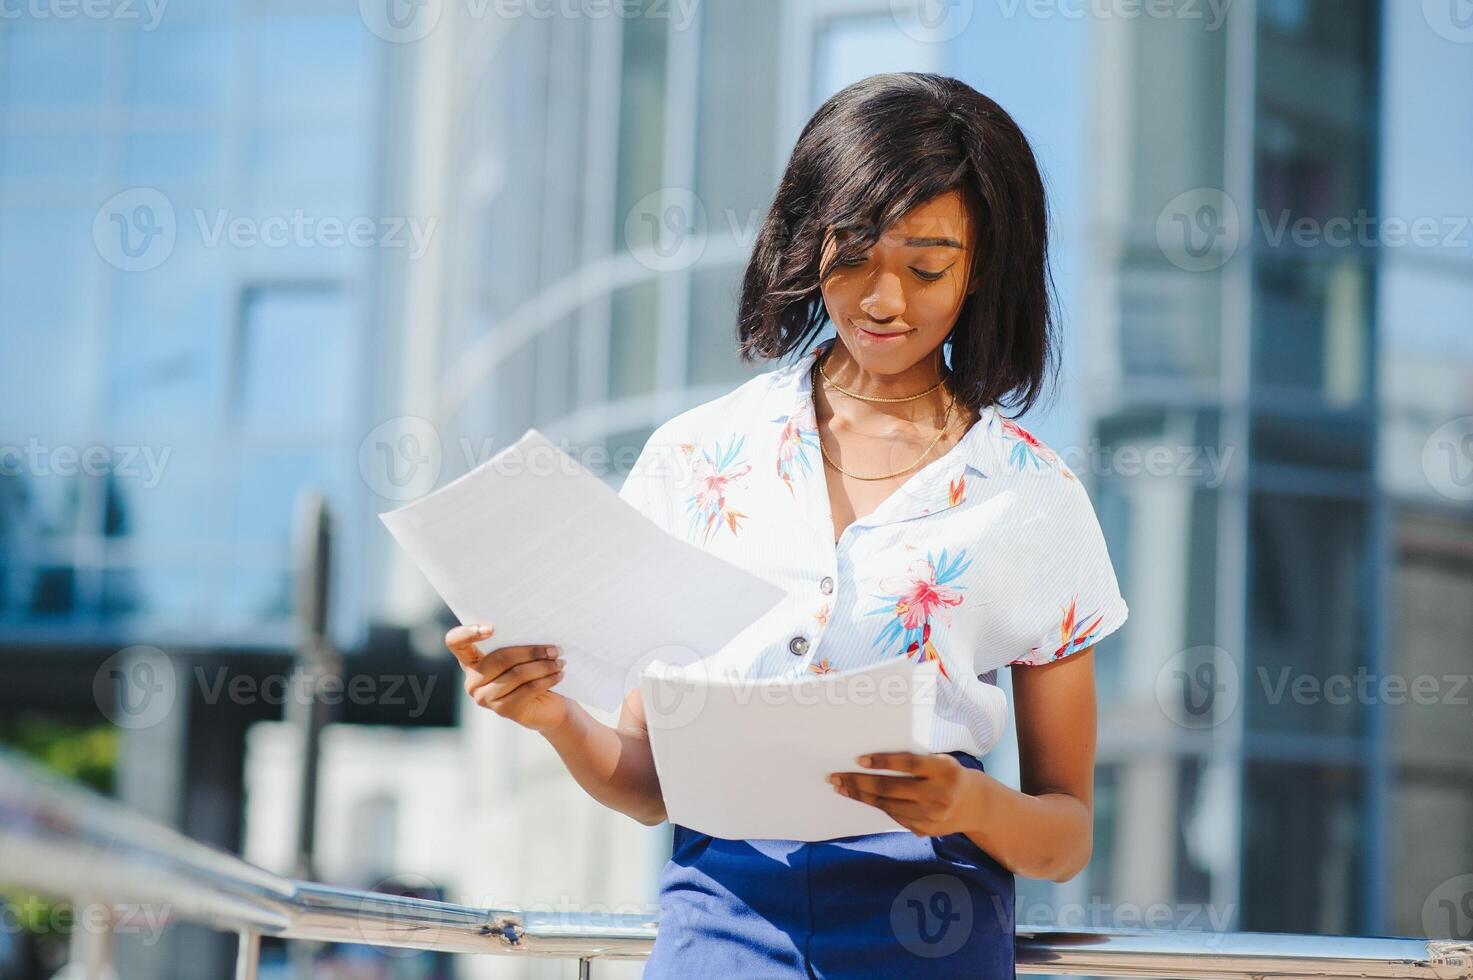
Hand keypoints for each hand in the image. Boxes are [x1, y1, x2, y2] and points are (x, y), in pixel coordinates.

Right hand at [445, 624, 569, 733]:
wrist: (548, 706)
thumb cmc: (533, 673)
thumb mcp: (522, 655)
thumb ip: (518, 641)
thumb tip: (533, 625)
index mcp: (471, 660)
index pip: (455, 642)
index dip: (468, 633)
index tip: (492, 628)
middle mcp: (473, 681)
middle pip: (499, 657)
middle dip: (531, 651)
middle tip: (554, 648)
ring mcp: (485, 698)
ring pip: (517, 674)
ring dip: (543, 666)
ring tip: (560, 660)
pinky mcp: (503, 711)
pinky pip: (528, 689)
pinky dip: (546, 679)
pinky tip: (559, 674)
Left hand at [828, 752, 985, 836]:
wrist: (976, 804)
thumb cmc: (948, 773)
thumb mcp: (940, 760)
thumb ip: (915, 761)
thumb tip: (873, 760)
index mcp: (943, 769)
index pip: (908, 764)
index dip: (883, 762)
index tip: (859, 760)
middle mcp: (939, 794)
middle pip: (891, 788)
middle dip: (859, 782)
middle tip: (836, 776)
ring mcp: (932, 815)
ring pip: (888, 805)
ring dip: (861, 796)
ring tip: (841, 787)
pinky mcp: (926, 829)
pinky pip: (895, 816)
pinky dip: (877, 806)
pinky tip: (861, 798)